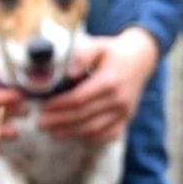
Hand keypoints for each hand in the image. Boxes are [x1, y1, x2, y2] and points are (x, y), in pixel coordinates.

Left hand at [39, 27, 160, 142]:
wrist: (141, 59)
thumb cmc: (114, 52)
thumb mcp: (98, 46)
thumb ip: (83, 56)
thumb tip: (69, 74)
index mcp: (109, 81)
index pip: (79, 98)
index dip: (59, 105)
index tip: (44, 108)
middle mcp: (118, 99)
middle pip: (83, 116)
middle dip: (59, 122)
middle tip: (41, 124)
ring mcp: (124, 112)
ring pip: (94, 128)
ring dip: (71, 132)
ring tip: (52, 133)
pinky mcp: (127, 119)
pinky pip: (108, 134)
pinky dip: (91, 138)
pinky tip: (75, 136)